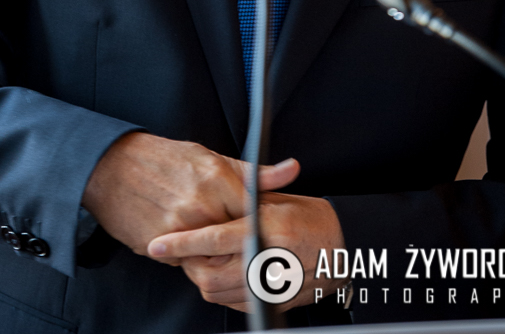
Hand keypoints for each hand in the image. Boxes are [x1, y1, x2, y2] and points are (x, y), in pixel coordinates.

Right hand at [82, 132, 299, 255]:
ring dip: (212, 251)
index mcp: (218, 179)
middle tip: (228, 233)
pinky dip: (188, 255)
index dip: (258, 226)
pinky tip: (182, 236)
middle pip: (236, 242)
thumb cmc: (162, 158)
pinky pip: (186, 262)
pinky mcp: (159, 246)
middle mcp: (202, 205)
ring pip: (212, 257)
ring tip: (202, 232)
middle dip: (236, 242)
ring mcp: (180, 228)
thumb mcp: (210, 157)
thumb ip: (254, 172)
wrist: (111, 167)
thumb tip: (293, 169)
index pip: (256, 218)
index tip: (261, 229)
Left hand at [146, 191, 343, 310]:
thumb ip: (242, 203)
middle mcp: (269, 260)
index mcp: (268, 227)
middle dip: (189, 264)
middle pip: (209, 274)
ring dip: (203, 277)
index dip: (181, 243)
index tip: (158, 244)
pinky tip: (225, 272)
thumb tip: (206, 208)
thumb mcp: (278, 200)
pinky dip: (222, 290)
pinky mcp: (274, 304)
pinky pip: (234, 304)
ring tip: (204, 259)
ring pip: (217, 292)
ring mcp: (272, 287)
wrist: (347, 248)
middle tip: (184, 249)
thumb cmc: (312, 217)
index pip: (213, 238)